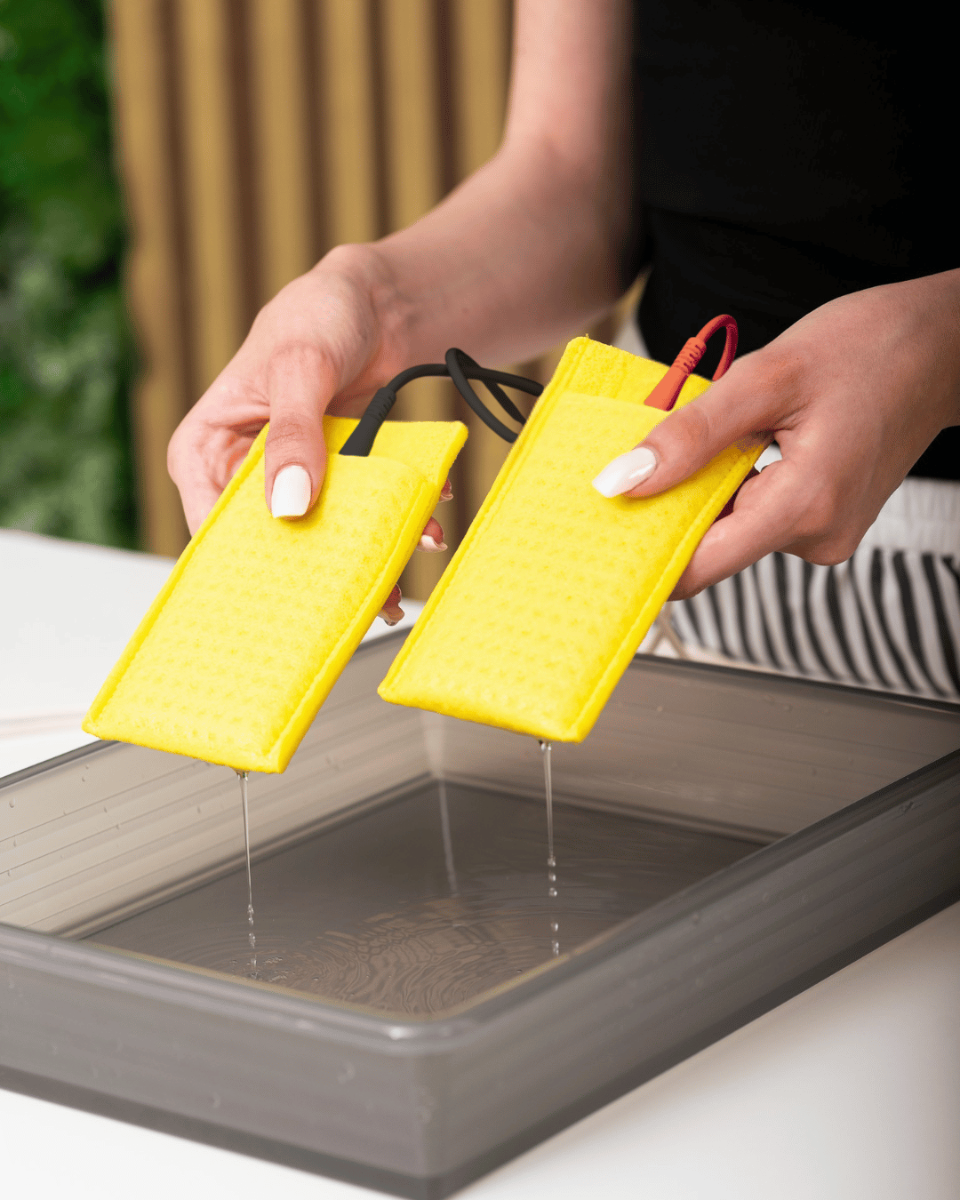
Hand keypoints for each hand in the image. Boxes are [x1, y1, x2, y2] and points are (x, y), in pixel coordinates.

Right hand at [166, 244, 448, 621]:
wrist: (378, 303)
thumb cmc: (318, 316)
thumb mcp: (301, 369)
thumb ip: (295, 435)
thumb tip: (289, 505)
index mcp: (205, 451)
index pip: (212, 524)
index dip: (247, 563)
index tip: (292, 593)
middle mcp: (242, 474)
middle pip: (270, 541)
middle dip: (317, 569)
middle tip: (359, 597)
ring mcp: (291, 481)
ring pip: (319, 536)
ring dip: (364, 553)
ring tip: (401, 576)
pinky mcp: (334, 481)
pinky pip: (358, 514)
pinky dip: (392, 522)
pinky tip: (427, 522)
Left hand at [593, 271, 959, 597]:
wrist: (945, 346)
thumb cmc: (872, 347)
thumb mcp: (766, 377)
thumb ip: (691, 434)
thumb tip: (624, 480)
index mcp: (804, 507)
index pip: (698, 567)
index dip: (644, 552)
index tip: (602, 529)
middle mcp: (817, 537)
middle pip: (710, 546)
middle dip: (671, 504)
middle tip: (646, 456)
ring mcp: (823, 534)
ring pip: (731, 528)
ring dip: (705, 488)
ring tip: (714, 433)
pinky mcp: (822, 520)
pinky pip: (754, 514)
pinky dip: (732, 485)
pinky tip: (739, 445)